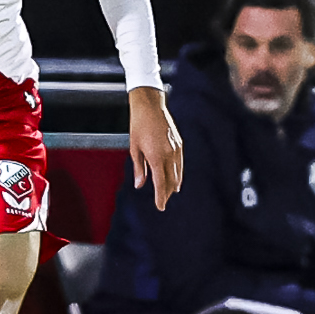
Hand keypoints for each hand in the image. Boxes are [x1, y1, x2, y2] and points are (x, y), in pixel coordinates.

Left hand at [128, 86, 183, 210]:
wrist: (150, 106)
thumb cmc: (138, 126)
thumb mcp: (134, 148)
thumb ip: (138, 168)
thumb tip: (139, 185)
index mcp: (156, 157)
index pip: (160, 183)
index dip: (161, 197)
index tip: (160, 207)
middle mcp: (169, 155)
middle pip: (171, 181)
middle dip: (167, 193)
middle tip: (162, 202)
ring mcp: (176, 149)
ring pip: (178, 173)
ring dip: (174, 184)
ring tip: (169, 193)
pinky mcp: (179, 144)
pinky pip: (180, 163)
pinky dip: (178, 173)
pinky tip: (175, 177)